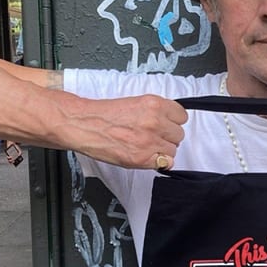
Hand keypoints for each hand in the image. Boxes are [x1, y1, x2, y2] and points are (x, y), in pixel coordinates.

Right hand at [66, 94, 187, 168]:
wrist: (85, 125)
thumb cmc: (104, 115)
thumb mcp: (136, 103)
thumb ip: (155, 111)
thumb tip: (169, 121)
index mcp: (154, 105)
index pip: (182, 116)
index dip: (173, 121)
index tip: (167, 124)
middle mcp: (154, 122)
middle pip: (179, 134)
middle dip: (168, 136)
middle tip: (153, 135)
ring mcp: (150, 141)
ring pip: (173, 149)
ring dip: (163, 149)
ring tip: (146, 145)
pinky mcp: (143, 158)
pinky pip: (166, 163)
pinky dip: (159, 162)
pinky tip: (147, 156)